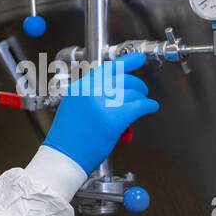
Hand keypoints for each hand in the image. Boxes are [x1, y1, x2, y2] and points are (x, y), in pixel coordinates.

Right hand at [43, 53, 159, 173]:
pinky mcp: (114, 119)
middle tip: (142, 89)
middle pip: (124, 79)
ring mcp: (103, 104)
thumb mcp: (73, 106)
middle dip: (137, 84)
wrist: (63, 156)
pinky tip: (151, 107)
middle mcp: (91, 91)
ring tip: (143, 102)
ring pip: (133, 93)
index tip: (138, 59)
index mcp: (80, 87)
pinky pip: (139, 106)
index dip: (127, 62)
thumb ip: (90, 94)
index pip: (108, 68)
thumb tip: (112, 90)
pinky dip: (149, 105)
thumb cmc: (67, 137)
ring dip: (142, 97)